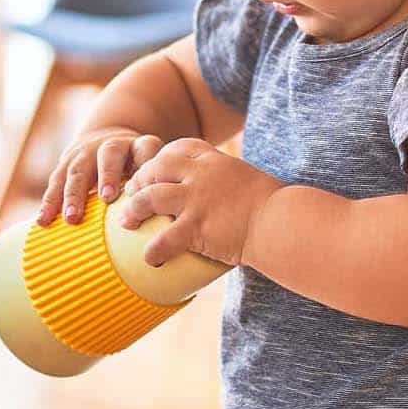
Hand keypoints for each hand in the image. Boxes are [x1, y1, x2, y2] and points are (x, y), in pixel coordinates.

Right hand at [37, 127, 165, 226]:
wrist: (104, 140)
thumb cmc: (135, 168)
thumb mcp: (149, 168)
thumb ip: (158, 189)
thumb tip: (175, 225)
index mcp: (138, 146)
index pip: (146, 146)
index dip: (147, 162)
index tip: (147, 183)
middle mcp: (111, 146)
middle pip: (110, 155)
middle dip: (108, 175)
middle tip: (107, 198)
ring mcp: (85, 153)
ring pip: (78, 169)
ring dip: (74, 194)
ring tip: (72, 218)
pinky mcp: (65, 163)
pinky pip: (55, 182)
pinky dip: (49, 202)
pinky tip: (43, 222)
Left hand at [119, 138, 283, 268]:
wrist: (281, 222)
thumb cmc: (272, 206)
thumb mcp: (247, 179)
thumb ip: (228, 180)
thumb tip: (224, 192)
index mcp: (214, 160)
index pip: (177, 148)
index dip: (160, 158)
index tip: (154, 170)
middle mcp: (201, 175)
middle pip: (156, 168)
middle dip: (139, 181)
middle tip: (131, 196)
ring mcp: (196, 199)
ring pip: (149, 197)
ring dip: (134, 210)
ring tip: (126, 222)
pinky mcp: (196, 227)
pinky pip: (164, 239)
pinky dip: (154, 250)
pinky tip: (150, 259)